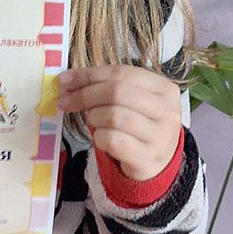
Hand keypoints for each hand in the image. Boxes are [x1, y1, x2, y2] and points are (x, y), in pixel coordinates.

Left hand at [58, 65, 181, 180]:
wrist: (157, 160)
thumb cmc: (138, 124)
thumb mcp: (130, 99)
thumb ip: (105, 85)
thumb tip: (67, 79)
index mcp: (164, 88)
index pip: (121, 73)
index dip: (89, 75)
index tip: (65, 80)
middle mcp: (167, 111)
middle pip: (117, 92)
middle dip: (85, 95)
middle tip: (65, 101)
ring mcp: (160, 136)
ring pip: (113, 116)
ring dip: (93, 117)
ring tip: (93, 121)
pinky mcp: (147, 158)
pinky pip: (112, 140)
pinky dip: (99, 137)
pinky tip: (102, 138)